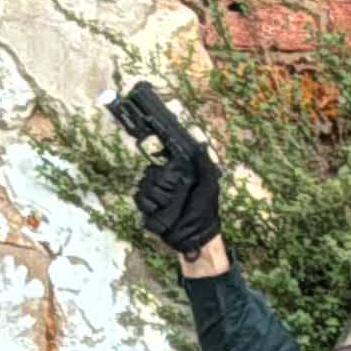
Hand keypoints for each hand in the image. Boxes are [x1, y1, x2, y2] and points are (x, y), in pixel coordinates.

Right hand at [119, 81, 223, 256]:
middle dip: (165, 183)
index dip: (152, 131)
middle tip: (179, 193)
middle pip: (151, 169)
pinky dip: (152, 207)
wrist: (195, 236)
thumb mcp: (209, 182)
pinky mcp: (145, 206)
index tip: (145, 114)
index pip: (161, 147)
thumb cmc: (205, 210)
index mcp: (177, 168)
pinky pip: (140, 198)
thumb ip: (204, 162)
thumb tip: (200, 141)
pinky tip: (163, 214)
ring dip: (161, 197)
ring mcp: (152, 191)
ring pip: (145, 184)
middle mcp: (163, 177)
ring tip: (173, 206)